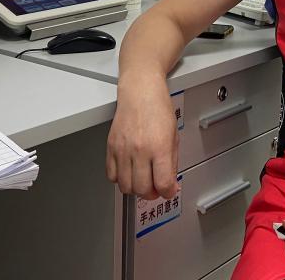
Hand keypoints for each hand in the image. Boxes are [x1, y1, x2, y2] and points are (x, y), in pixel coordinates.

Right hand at [106, 78, 178, 199]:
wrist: (140, 91)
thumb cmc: (158, 108)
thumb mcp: (174, 136)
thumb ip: (172, 162)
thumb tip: (170, 184)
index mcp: (159, 147)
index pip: (163, 184)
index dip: (168, 192)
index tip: (169, 190)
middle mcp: (140, 150)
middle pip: (143, 189)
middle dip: (152, 193)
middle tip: (156, 187)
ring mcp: (123, 150)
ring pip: (126, 186)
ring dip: (136, 188)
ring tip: (142, 179)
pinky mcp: (110, 147)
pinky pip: (111, 175)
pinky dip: (120, 179)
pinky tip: (129, 171)